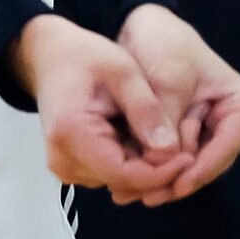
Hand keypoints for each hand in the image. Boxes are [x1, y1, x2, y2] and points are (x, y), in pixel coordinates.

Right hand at [11, 14, 194, 196]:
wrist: (48, 56)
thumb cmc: (84, 56)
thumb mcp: (123, 72)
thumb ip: (146, 110)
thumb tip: (170, 150)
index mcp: (72, 134)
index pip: (125, 174)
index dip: (161, 171)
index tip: (191, 157)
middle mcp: (63, 161)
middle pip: (123, 182)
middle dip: (157, 170)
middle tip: (186, 147)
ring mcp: (64, 167)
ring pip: (118, 181)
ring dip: (145, 166)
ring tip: (164, 138)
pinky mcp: (70, 167)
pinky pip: (108, 173)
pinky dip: (130, 162)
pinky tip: (142, 139)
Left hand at [115, 4, 239, 204]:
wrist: (143, 28)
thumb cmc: (164, 43)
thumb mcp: (167, 78)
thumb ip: (167, 118)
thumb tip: (162, 158)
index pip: (228, 146)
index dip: (202, 169)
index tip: (178, 184)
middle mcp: (232, 125)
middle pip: (205, 164)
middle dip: (173, 180)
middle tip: (144, 196)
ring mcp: (207, 134)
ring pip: (184, 169)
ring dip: (156, 182)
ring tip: (126, 194)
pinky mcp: (183, 139)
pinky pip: (168, 162)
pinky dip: (148, 171)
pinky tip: (124, 185)